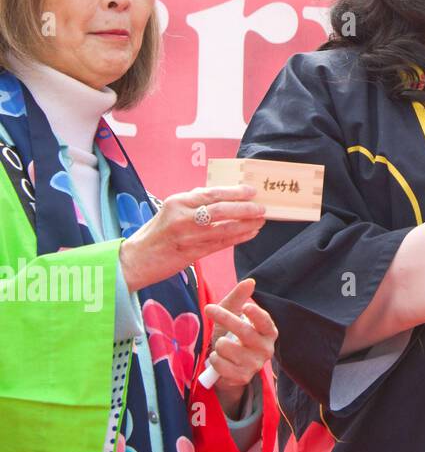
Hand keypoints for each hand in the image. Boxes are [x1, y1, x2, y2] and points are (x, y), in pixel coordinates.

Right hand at [118, 185, 266, 291]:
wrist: (135, 260)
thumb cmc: (155, 233)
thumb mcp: (171, 210)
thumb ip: (194, 203)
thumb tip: (224, 196)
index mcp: (178, 201)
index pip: (212, 193)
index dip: (235, 191)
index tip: (252, 191)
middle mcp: (183, 217)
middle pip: (221, 209)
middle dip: (245, 208)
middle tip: (261, 208)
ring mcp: (187, 236)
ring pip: (224, 228)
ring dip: (246, 224)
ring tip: (260, 221)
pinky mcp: (191, 253)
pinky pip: (220, 244)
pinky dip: (238, 238)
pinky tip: (250, 234)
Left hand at [206, 277, 277, 417]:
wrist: (228, 368)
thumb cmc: (232, 335)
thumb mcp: (233, 314)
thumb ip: (240, 298)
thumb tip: (250, 281)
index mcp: (269, 331)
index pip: (264, 321)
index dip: (256, 314)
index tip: (246, 307)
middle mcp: (266, 348)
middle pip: (243, 331)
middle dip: (224, 318)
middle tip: (209, 308)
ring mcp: (255, 364)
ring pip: (226, 347)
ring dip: (218, 344)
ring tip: (223, 347)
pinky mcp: (243, 377)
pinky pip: (219, 363)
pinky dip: (214, 360)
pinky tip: (220, 360)